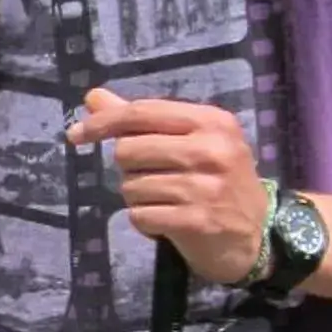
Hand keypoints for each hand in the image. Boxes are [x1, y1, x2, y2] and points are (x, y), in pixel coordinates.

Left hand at [65, 88, 269, 285]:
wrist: (255, 234)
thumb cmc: (215, 180)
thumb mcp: (188, 140)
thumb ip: (140, 119)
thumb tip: (93, 97)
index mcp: (210, 121)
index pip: (141, 113)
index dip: (103, 122)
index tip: (75, 134)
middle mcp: (212, 149)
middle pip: (129, 150)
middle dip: (129, 169)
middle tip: (153, 178)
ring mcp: (207, 187)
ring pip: (131, 187)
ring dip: (138, 198)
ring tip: (165, 201)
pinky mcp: (199, 221)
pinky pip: (141, 216)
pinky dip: (144, 221)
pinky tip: (165, 221)